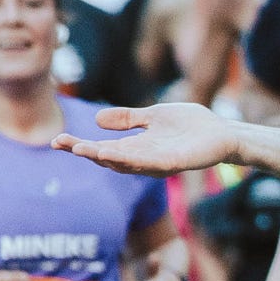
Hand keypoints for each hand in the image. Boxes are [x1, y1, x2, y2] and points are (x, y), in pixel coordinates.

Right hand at [51, 102, 237, 176]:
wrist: (222, 132)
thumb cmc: (191, 125)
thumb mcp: (152, 117)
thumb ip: (127, 119)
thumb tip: (96, 119)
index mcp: (137, 147)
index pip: (103, 148)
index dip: (80, 145)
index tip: (57, 140)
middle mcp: (145, 158)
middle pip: (110, 158)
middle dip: (85, 151)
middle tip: (61, 144)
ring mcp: (159, 162)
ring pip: (126, 163)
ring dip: (104, 156)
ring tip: (83, 149)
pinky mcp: (175, 163)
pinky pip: (150, 163)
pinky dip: (132, 159)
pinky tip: (115, 155)